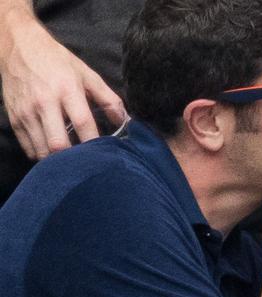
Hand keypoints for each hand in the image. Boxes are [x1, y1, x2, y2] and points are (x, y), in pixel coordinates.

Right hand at [0, 14, 123, 158]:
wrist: (18, 45)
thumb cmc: (57, 61)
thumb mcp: (87, 74)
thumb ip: (108, 99)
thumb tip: (125, 121)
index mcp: (67, 89)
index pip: (83, 123)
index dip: (94, 143)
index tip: (105, 154)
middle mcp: (44, 102)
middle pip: (58, 143)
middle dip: (74, 158)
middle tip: (86, 163)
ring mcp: (26, 111)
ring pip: (42, 150)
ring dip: (58, 160)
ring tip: (72, 160)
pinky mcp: (13, 117)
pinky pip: (28, 148)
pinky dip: (41, 155)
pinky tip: (53, 152)